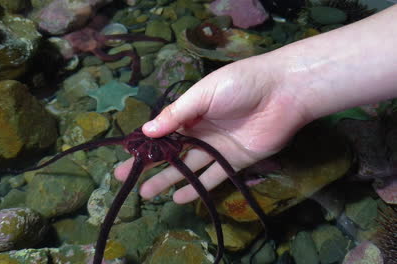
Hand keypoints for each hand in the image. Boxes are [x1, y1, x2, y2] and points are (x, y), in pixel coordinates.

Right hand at [115, 55, 310, 203]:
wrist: (284, 92)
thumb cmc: (240, 85)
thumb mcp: (203, 94)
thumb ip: (176, 114)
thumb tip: (147, 132)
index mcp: (191, 111)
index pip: (163, 131)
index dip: (145, 144)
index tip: (125, 156)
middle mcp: (201, 131)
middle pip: (171, 152)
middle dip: (148, 165)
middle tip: (124, 179)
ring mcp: (218, 148)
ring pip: (187, 167)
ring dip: (167, 180)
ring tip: (146, 193)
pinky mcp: (236, 161)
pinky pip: (212, 177)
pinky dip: (196, 188)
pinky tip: (179, 198)